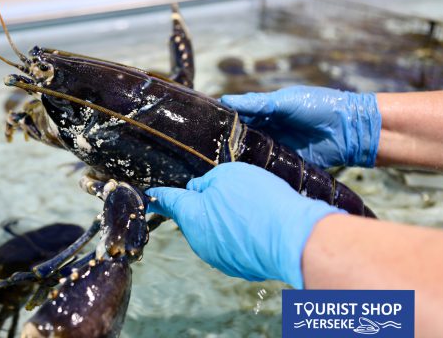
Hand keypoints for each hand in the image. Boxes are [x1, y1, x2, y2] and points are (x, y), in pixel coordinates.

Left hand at [146, 162, 343, 288]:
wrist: (292, 239)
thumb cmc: (257, 202)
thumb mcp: (227, 175)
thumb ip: (206, 182)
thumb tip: (199, 191)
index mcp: (190, 215)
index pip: (168, 201)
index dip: (159, 195)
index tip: (150, 195)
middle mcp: (199, 241)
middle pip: (195, 216)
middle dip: (206, 205)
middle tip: (229, 193)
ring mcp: (219, 257)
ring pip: (216, 232)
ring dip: (226, 220)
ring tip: (252, 209)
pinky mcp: (239, 266)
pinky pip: (234, 245)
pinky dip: (242, 235)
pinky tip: (260, 226)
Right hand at [220, 86, 380, 167]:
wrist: (350, 130)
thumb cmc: (319, 107)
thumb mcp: (286, 101)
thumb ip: (258, 102)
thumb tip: (226, 99)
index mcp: (267, 111)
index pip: (239, 115)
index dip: (223, 119)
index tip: (203, 124)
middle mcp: (268, 129)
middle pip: (242, 136)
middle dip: (227, 141)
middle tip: (207, 148)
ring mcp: (277, 147)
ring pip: (252, 153)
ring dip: (240, 157)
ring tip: (218, 162)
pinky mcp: (286, 163)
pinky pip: (267, 167)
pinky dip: (256, 170)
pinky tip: (241, 173)